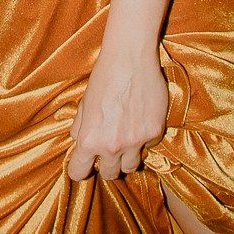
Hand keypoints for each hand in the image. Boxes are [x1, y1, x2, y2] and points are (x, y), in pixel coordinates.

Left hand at [67, 38, 170, 183]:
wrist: (129, 59)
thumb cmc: (102, 78)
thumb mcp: (83, 104)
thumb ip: (79, 128)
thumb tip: (79, 142)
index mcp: (89, 140)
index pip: (79, 173)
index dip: (80, 169)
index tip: (83, 165)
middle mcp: (112, 146)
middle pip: (109, 174)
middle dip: (106, 166)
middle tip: (108, 152)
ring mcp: (135, 141)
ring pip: (131, 166)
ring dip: (126, 157)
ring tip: (125, 140)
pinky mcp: (154, 132)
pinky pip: (148, 146)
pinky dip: (144, 138)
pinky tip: (140, 121)